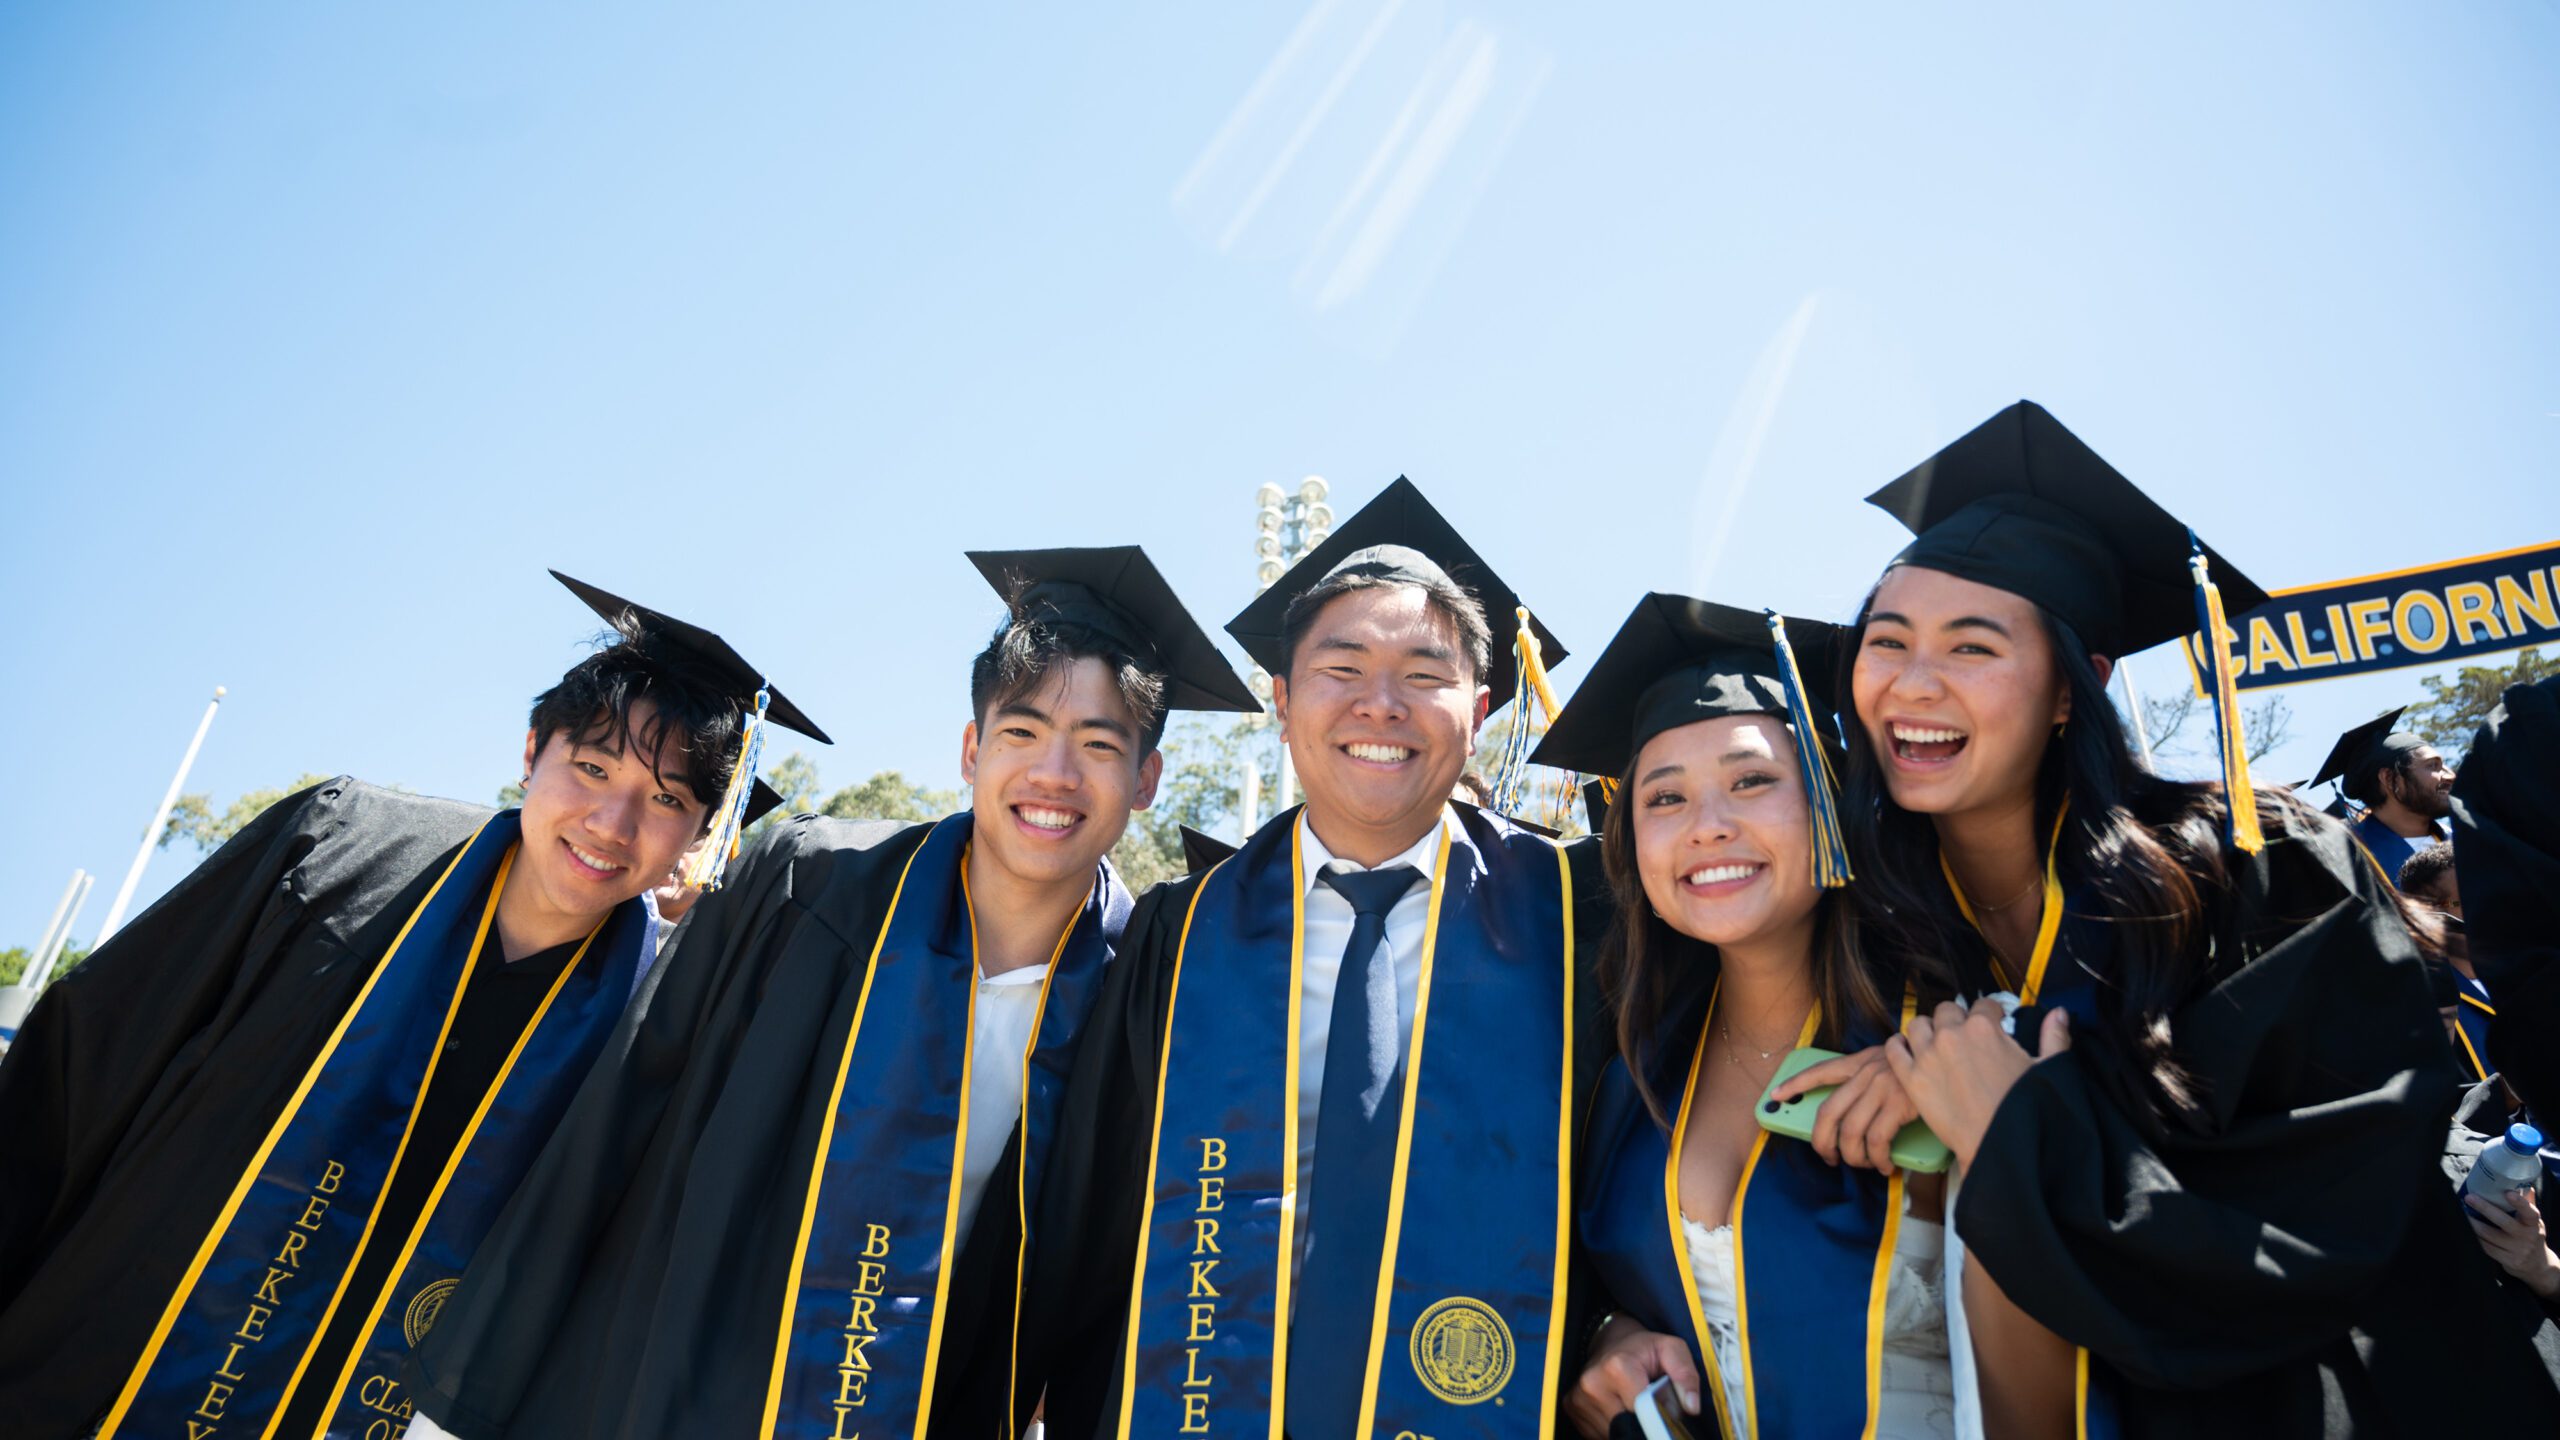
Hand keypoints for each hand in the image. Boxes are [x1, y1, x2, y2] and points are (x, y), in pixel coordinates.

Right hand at [1564, 1316, 1700, 1438]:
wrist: (1610, 1341)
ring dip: (1627, 1429)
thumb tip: (1691, 1407)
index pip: (1642, 1411)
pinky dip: (1612, 1429)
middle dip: (1643, 1425)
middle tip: (1650, 1412)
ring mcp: (1578, 1398)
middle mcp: (1592, 1383)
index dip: (1658, 1419)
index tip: (1665, 1418)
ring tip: (1634, 1409)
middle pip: (1627, 1426)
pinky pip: (1598, 1433)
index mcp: (1618, 1367)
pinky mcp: (1571, 1408)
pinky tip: (1619, 1412)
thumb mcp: (1672, 1349)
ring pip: (1612, 1433)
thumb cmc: (1643, 1348)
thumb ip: (1686, 1375)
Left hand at [1771, 1045, 1920, 1174]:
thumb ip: (1870, 1081)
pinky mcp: (1898, 1105)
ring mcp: (1880, 1089)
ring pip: (1850, 1133)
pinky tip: (1883, 1166)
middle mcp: (1866, 1073)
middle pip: (1827, 1113)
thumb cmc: (1924, 1070)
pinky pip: (1876, 1142)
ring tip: (1861, 1165)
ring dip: (1853, 1157)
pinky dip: (1877, 1160)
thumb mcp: (1892, 1065)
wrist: (1954, 1061)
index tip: (1776, 1093)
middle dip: (1821, 1142)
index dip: (1796, 1084)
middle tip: (1827, 1158)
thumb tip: (1852, 1111)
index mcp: (1861, 1061)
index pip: (1821, 1071)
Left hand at [1884, 1003, 2070, 1171]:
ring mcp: (1927, 1055)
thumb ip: (2054, 1036)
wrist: (1998, 1145)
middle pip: (1946, 1011)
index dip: (1989, 1014)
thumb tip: (2059, 1013)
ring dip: (1926, 1030)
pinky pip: (1893, 1049)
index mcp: (1984, 1027)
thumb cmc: (2025, 1109)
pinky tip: (1907, 1051)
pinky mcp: (1911, 1078)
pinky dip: (1898, 1046)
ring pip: (1917, 1024)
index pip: (1983, 1005)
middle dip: (1955, 1020)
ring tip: (1934, 1044)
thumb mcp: (2047, 1069)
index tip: (1991, 1024)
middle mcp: (1952, 1034)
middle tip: (1962, 1038)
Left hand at [2467, 1187, 2559, 1298]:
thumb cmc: (2530, 1236)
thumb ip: (2528, 1204)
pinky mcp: (2508, 1261)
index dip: (2520, 1203)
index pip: (2530, 1212)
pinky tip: (2466, 1230)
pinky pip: (2486, 1248)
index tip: (2508, 1193)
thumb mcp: (2533, 1222)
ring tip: (2461, 1213)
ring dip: (2472, 1223)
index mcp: (2534, 1224)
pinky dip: (2474, 1238)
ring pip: (2489, 1235)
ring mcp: (2518, 1250)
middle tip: (2469, 1198)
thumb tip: (2524, 1185)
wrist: (2537, 1265)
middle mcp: (2527, 1237)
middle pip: (2503, 1221)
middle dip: (2484, 1208)